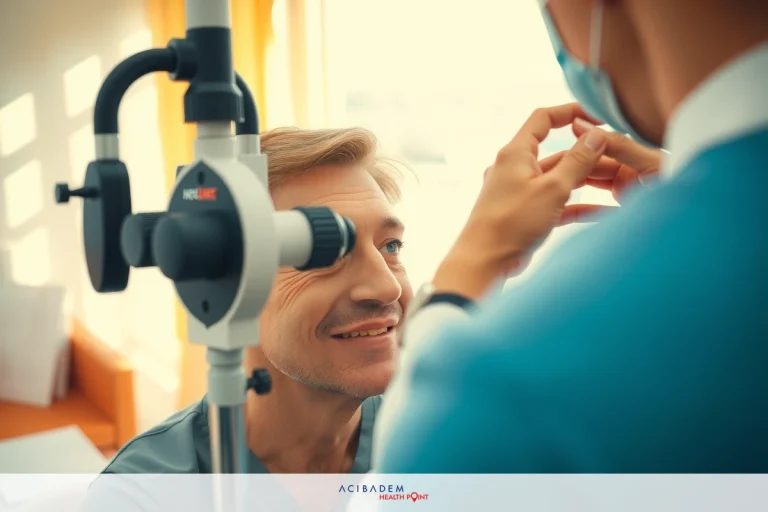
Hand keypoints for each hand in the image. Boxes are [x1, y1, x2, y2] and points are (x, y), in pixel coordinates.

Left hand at [433, 103, 609, 299]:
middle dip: (588, 155)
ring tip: (620, 183)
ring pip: (559, 179)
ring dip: (586, 181)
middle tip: (620, 159)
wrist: (484, 263)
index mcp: (516, 153)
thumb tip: (596, 134)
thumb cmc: (512, 223)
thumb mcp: (552, 189)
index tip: (598, 118)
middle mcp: (515, 169)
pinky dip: (577, 206)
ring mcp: (519, 192)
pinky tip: (605, 211)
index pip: (543, 119)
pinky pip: (556, 204)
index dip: (570, 112)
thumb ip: (577, 161)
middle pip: (557, 153)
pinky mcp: (525, 215)